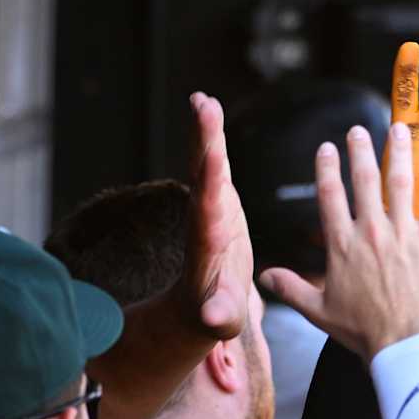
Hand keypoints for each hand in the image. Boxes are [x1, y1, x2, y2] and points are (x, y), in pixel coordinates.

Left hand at [181, 92, 253, 338]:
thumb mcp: (222, 321)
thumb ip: (220, 315)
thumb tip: (215, 318)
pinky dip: (210, 135)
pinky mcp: (216, 201)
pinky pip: (211, 162)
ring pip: (205, 163)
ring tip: (203, 97)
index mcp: (208, 246)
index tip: (215, 156)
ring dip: (205, 130)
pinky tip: (206, 104)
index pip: (209, 211)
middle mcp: (204, 220)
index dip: (213, 184)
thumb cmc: (214, 318)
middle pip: (203, 177)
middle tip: (204, 107)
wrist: (196, 307)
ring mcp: (208, 208)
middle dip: (204, 143)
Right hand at [260, 123, 418, 359]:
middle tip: (359, 131)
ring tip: (399, 129)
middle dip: (360, 150)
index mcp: (342, 245)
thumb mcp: (319, 312)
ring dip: (399, 152)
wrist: (403, 346)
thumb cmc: (363, 332)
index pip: (330, 195)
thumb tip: (263, 276)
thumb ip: (292, 288)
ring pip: (400, 182)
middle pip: (364, 180)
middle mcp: (370, 232)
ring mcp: (403, 236)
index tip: (327, 149)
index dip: (327, 167)